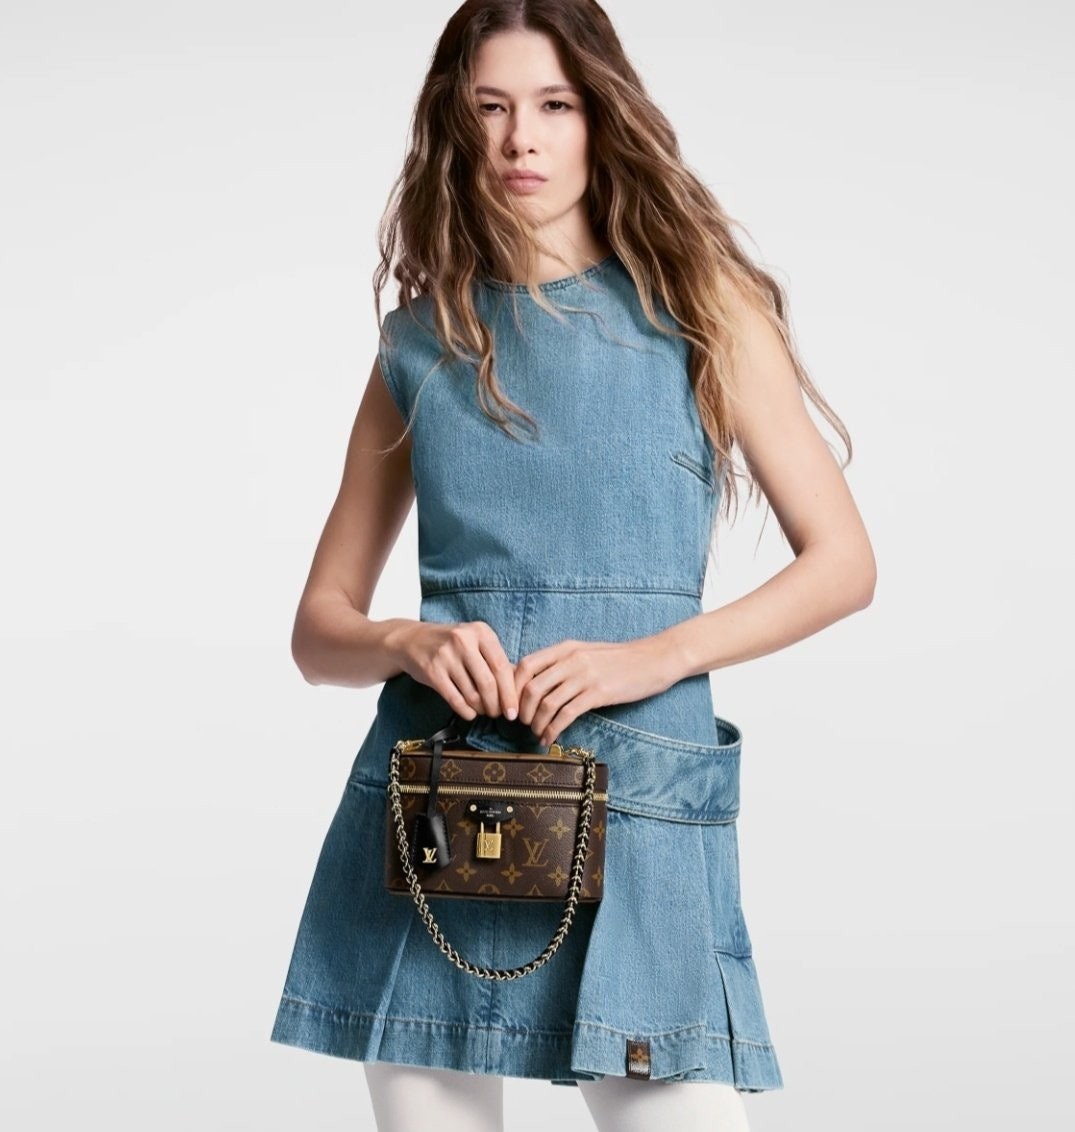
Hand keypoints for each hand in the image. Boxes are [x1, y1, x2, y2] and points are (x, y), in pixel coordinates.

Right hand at [396, 620, 518, 720]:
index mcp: (481, 632)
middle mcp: (464, 640)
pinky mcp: (432, 671)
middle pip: (489, 683)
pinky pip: (455, 699)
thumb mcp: (475, 642)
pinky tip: (470, 713)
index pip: (502, 667)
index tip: (514, 711)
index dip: (511, 693)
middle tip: (499, 715)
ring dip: (481, 709)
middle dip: (497, 705)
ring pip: (472, 694)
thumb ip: (495, 660)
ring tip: (483, 711)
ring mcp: (446, 655)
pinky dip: (466, 711)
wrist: (411, 640)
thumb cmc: (451, 645)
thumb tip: (520, 689)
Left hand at [512, 637, 676, 745]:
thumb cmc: (619, 659)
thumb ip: (562, 663)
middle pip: (531, 687)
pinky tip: (551, 738)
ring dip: (537, 723)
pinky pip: (567, 714)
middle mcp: (571, 660)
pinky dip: (553, 729)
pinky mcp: (598, 693)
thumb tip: (534, 682)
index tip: (511, 704)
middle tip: (522, 724)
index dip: (512, 687)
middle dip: (522, 711)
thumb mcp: (586, 653)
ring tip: (537, 734)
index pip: (525, 665)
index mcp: (565, 648)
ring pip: (547, 703)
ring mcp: (585, 676)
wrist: (653, 659)